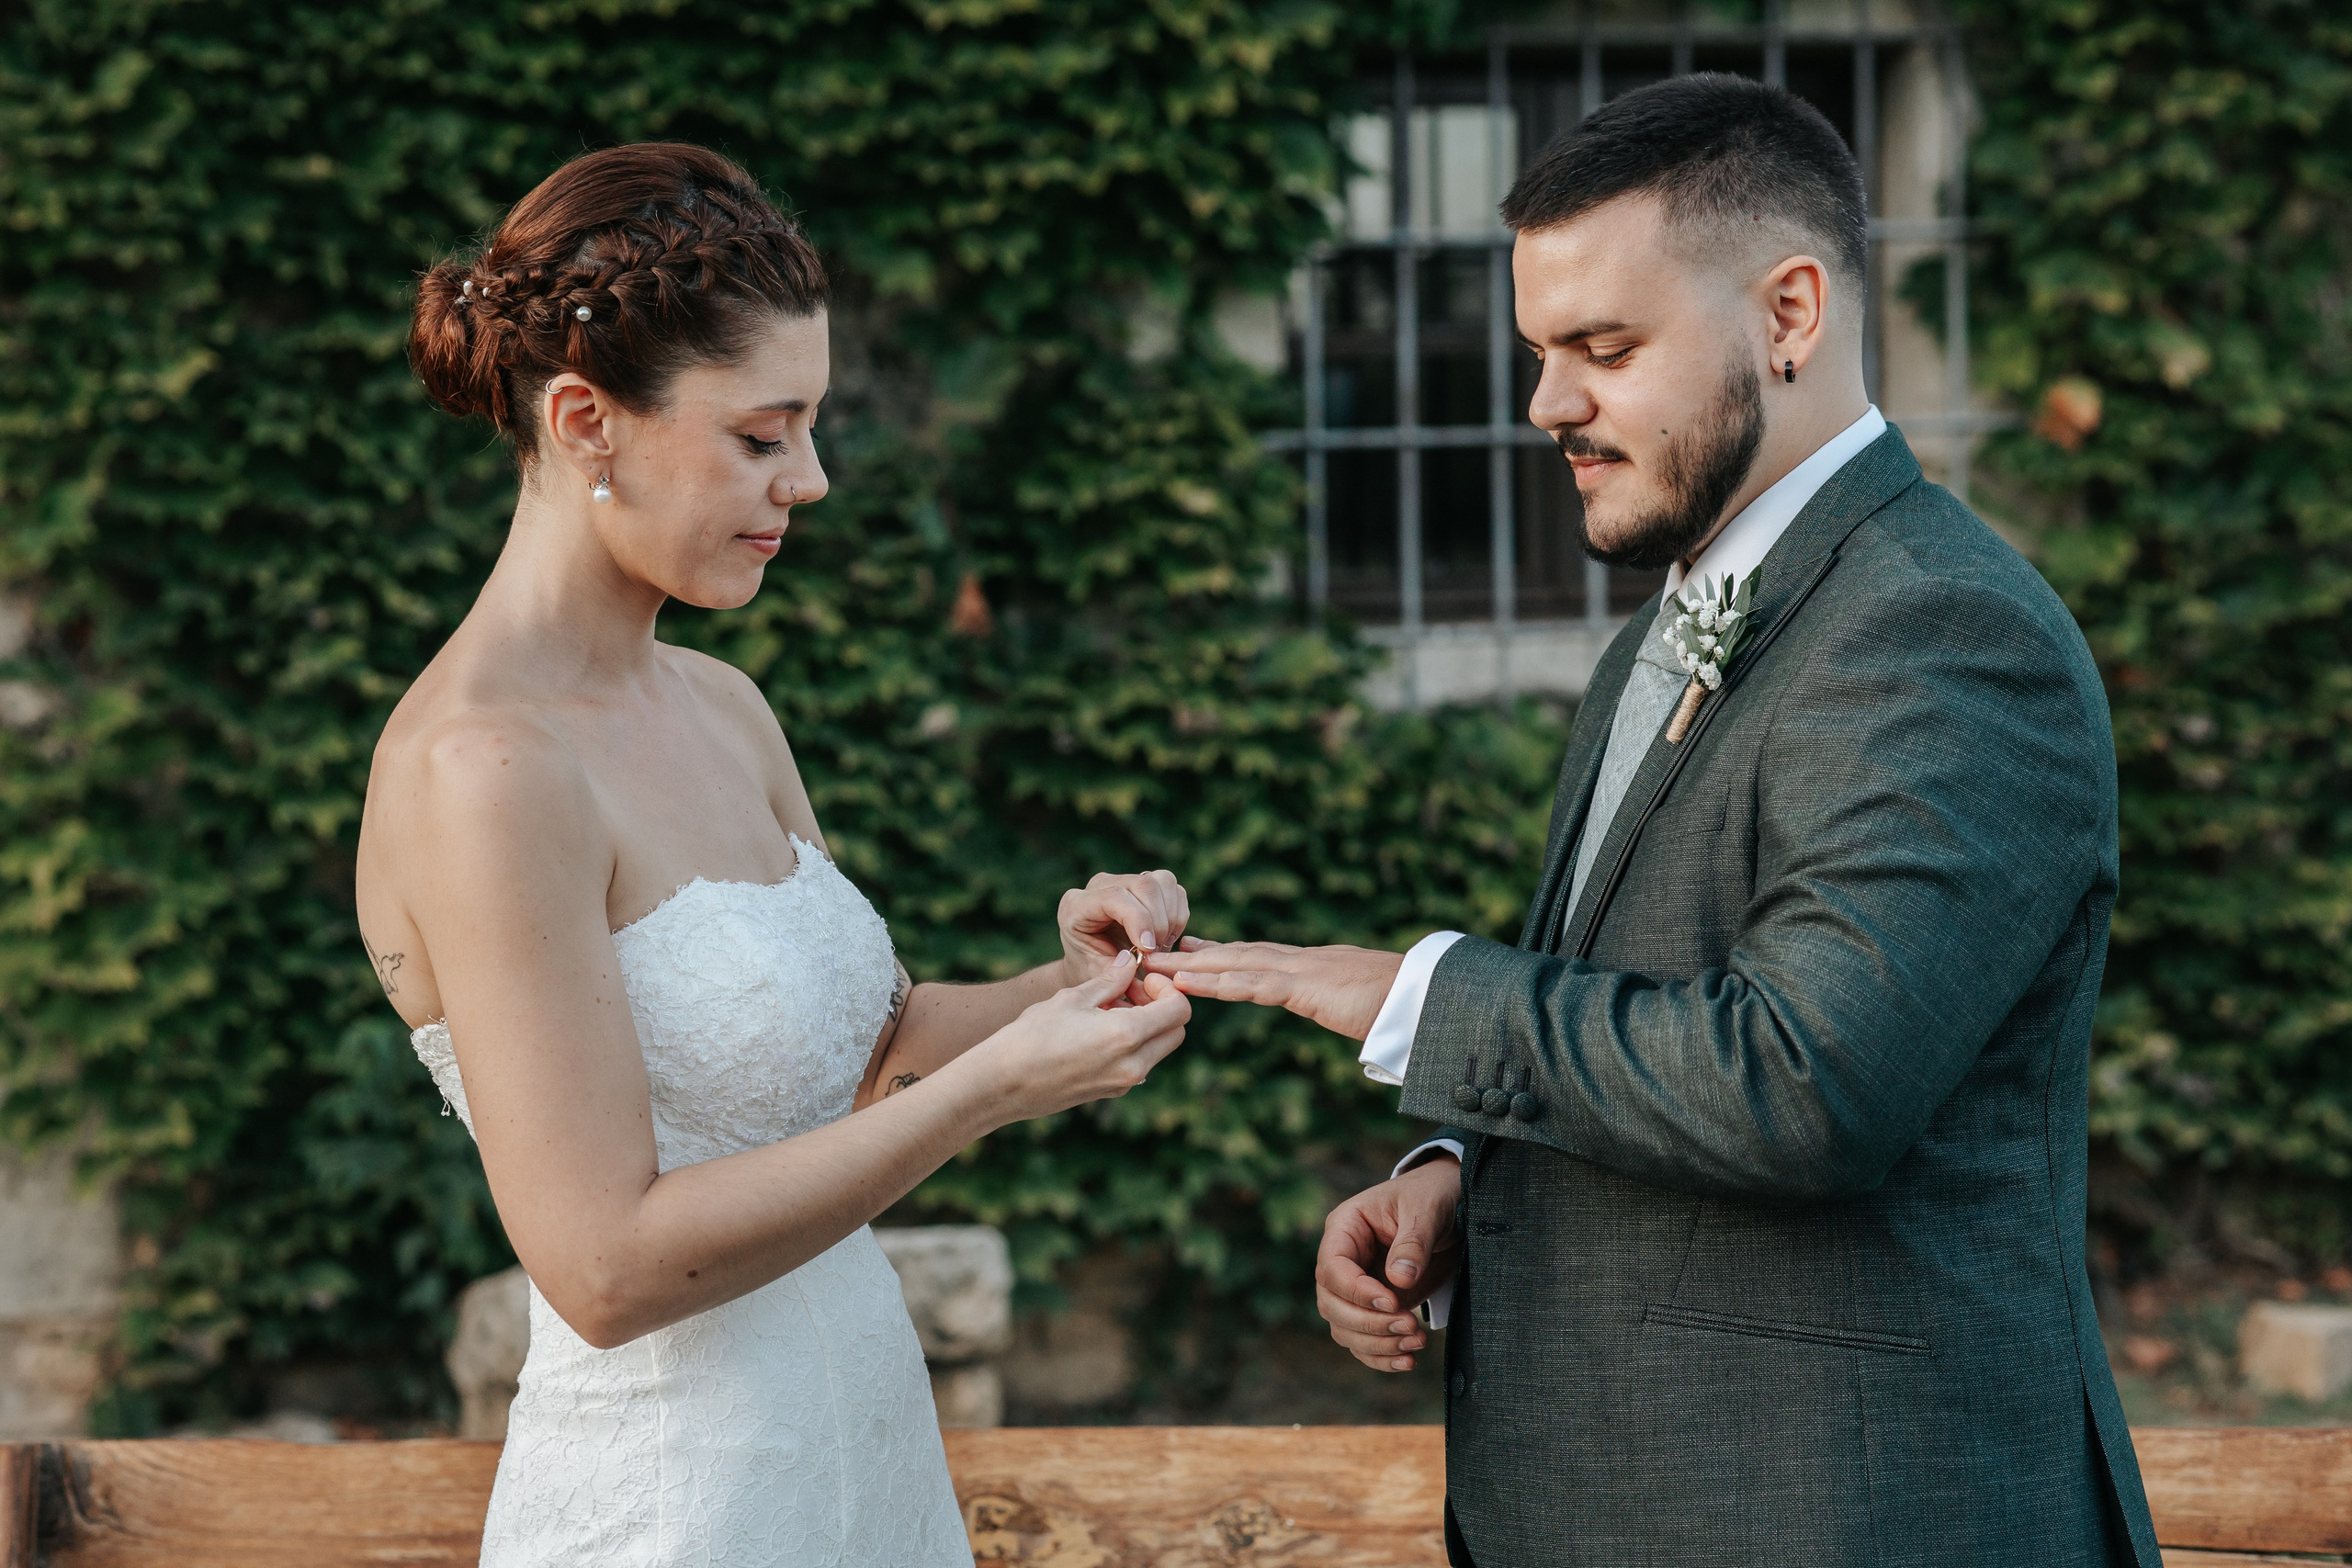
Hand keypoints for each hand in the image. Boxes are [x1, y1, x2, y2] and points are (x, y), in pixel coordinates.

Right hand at [965, 952, 1191, 1125]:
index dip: (1167, 989)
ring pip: (1159, 1049)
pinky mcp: (1111, 1092)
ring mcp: (1124, 1083)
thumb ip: (1109, 981)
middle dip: (1163, 1008)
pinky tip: (1100, 1031)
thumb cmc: (1031, 1035)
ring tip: (1111, 1010)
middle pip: (1176, 1032)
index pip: (1179, 1010)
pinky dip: (1133, 1044)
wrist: (1002, 1084)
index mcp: (1127, 1036)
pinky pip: (1139, 1064)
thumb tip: (1130, 962)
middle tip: (1131, 992)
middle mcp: (1133, 1065)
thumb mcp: (1072, 998)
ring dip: (1148, 1026)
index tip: (1142, 980)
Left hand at [1058, 870, 1190, 995]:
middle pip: (1144, 885)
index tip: (1148, 949)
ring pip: (1163, 882)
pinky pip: (1174, 890)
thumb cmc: (1093, 972)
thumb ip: (1117, 969)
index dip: (1138, 920)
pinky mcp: (1145, 884)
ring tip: (1160, 945)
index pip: (1115, 896)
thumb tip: (1145, 952)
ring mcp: (1124, 880)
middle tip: (1155, 952)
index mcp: (1076, 905)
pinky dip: (1177, 916)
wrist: (1093, 965)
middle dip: (1159, 922)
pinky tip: (1164, 936)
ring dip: (1171, 918)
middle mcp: (1099, 885)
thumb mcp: (1098, 976)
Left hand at [1141, 937, 1403, 1041]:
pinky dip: (1214, 983)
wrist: (1429, 996)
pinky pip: (1249, 984)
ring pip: (1234, 964)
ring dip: (1191, 966)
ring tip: (1155, 966)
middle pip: (1236, 953)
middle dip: (1194, 954)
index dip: (1222, 952)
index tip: (1192, 947)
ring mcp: (1300, 970)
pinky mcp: (1304, 987)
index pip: (1258, 956)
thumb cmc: (1406, 1004)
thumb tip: (1354, 1014)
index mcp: (1313, 965)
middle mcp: (1301, 960)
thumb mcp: (1366, 1003)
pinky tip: (1186, 984)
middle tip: (1156, 951)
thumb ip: (1351, 1005)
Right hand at [1316, 1155, 1461, 1372]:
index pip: (1331, 1268)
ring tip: (1416, 1342)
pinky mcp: (1375, 1309)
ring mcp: (1357, 1288)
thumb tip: (1399, 1281)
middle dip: (1368, 1323)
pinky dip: (1381, 1357)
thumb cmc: (1432, 1195)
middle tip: (1409, 1324)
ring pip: (1345, 1329)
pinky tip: (1408, 1361)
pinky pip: (1364, 1341)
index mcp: (1345, 1228)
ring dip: (1377, 1344)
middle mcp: (1344, 1261)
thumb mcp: (1426, 1208)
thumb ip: (1413, 1243)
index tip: (1392, 1301)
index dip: (1356, 1291)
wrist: (1453, 1207)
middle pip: (1331, 1304)